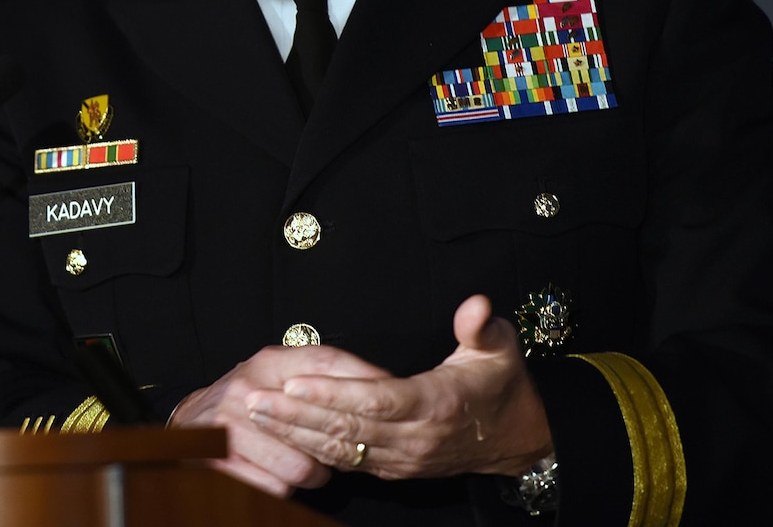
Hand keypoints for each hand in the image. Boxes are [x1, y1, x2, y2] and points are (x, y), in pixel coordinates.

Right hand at [168, 344, 379, 496]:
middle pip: (319, 430)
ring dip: (311, 474)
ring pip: (300, 468)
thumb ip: (324, 370)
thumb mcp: (279, 372)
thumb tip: (380, 379)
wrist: (190, 426)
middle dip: (337, 447)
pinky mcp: (221, 462)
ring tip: (304, 465)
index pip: (326, 364)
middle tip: (339, 453)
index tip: (383, 400)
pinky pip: (276, 488)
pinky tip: (278, 475)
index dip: (361, 381)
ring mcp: (230, 428)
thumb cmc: (248, 398)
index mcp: (269, 362)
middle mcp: (248, 390)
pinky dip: (283, 487)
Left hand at [244, 295, 553, 479]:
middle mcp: (415, 437)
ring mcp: (404, 458)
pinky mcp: (396, 469)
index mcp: (435, 403)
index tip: (295, 384)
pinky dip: (314, 450)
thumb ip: (480, 327)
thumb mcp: (499, 349)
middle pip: (347, 428)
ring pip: (342, 449)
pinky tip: (286, 437)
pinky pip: (350, 462)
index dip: (333, 394)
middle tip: (255, 400)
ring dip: (297, 433)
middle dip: (297, 416)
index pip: (376, 400)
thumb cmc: (502, 386)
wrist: (518, 439)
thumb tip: (476, 304)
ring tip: (257, 416)